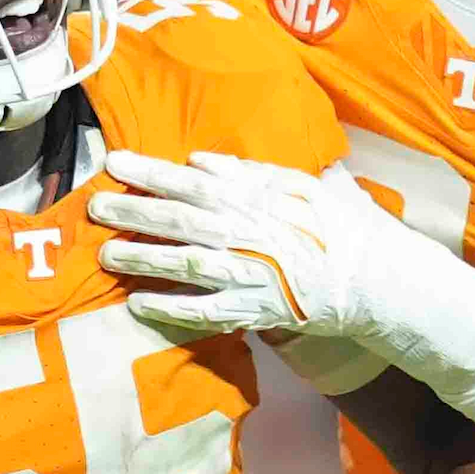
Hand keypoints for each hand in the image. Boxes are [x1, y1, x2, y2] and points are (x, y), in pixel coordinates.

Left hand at [89, 151, 393, 337]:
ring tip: (106, 254)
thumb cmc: (344, 225)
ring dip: (143, 258)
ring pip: (186, 264)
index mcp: (259, 198)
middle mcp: (248, 233)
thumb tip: (200, 161)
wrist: (379, 278)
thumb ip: (251, 171)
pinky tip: (137, 304)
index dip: (151, 172)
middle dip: (134, 212)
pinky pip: (205, 312)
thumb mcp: (305, 183)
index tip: (114, 163)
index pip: (193, 181)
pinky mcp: (254, 311)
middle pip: (180, 220)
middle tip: (95, 207)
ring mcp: (249, 275)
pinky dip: (170, 309)